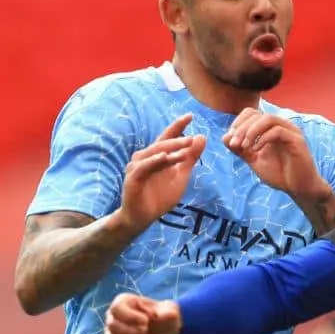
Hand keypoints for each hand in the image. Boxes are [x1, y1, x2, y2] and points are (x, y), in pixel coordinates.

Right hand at [104, 291, 181, 333]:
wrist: (163, 331)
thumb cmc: (164, 317)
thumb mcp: (170, 312)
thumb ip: (167, 312)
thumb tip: (158, 316)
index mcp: (124, 302)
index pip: (116, 308)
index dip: (130, 317)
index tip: (146, 321)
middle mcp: (113, 316)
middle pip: (112, 325)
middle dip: (131, 332)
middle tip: (146, 331)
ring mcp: (112, 332)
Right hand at [114, 114, 205, 232]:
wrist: (142, 218)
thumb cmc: (159, 197)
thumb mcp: (180, 177)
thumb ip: (190, 158)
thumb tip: (201, 137)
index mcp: (156, 156)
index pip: (168, 137)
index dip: (178, 126)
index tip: (191, 115)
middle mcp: (145, 157)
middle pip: (162, 144)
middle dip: (177, 138)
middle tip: (192, 137)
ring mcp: (137, 167)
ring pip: (155, 153)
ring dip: (170, 148)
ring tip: (185, 144)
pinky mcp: (132, 178)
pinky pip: (144, 167)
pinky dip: (154, 161)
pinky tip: (164, 157)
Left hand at [223, 109, 325, 200]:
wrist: (299, 188)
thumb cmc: (280, 174)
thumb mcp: (254, 160)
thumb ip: (241, 149)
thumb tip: (225, 137)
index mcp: (270, 128)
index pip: (251, 113)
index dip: (237, 124)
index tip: (230, 141)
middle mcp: (281, 125)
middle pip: (257, 114)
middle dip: (241, 129)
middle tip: (233, 144)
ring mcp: (290, 131)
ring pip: (268, 119)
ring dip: (251, 131)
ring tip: (244, 146)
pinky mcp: (297, 141)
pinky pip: (278, 131)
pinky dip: (263, 139)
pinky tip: (256, 151)